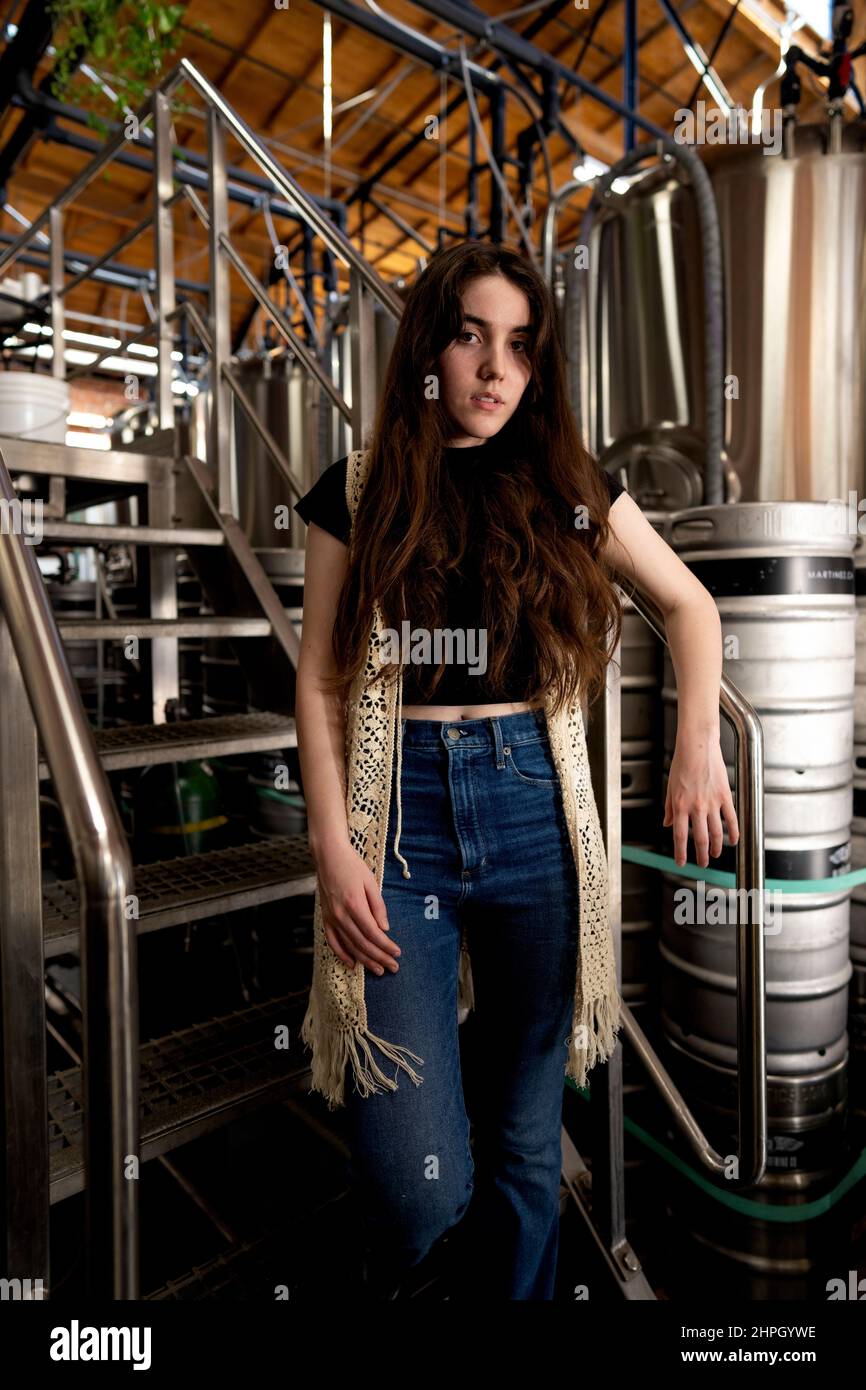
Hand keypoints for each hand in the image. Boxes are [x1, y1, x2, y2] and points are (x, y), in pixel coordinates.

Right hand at [314, 838, 400, 975]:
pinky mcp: (325, 918)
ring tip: (377, 970)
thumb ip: (378, 907)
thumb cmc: (352, 866)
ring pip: (349, 946)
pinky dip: (342, 954)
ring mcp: (331, 918)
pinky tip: (352, 963)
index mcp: (355, 905)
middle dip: (379, 958)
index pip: (373, 933)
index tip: (397, 953)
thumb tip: (384, 929)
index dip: (386, 946)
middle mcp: (341, 914)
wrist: (328, 856)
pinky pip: (332, 941)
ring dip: (364, 960)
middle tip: (392, 968)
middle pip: (362, 944)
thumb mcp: (371, 882)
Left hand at [663, 732, 738, 868]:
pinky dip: (734, 832)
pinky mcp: (725, 796)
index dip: (681, 853)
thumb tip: (668, 824)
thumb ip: (670, 808)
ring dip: (717, 847)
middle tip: (702, 864)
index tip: (681, 863)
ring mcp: (712, 803)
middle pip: (700, 839)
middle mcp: (696, 807)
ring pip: (716, 832)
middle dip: (701, 855)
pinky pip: (731, 819)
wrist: (697, 746)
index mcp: (680, 806)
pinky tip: (733, 841)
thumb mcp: (670, 787)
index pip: (680, 836)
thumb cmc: (682, 764)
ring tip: (716, 854)